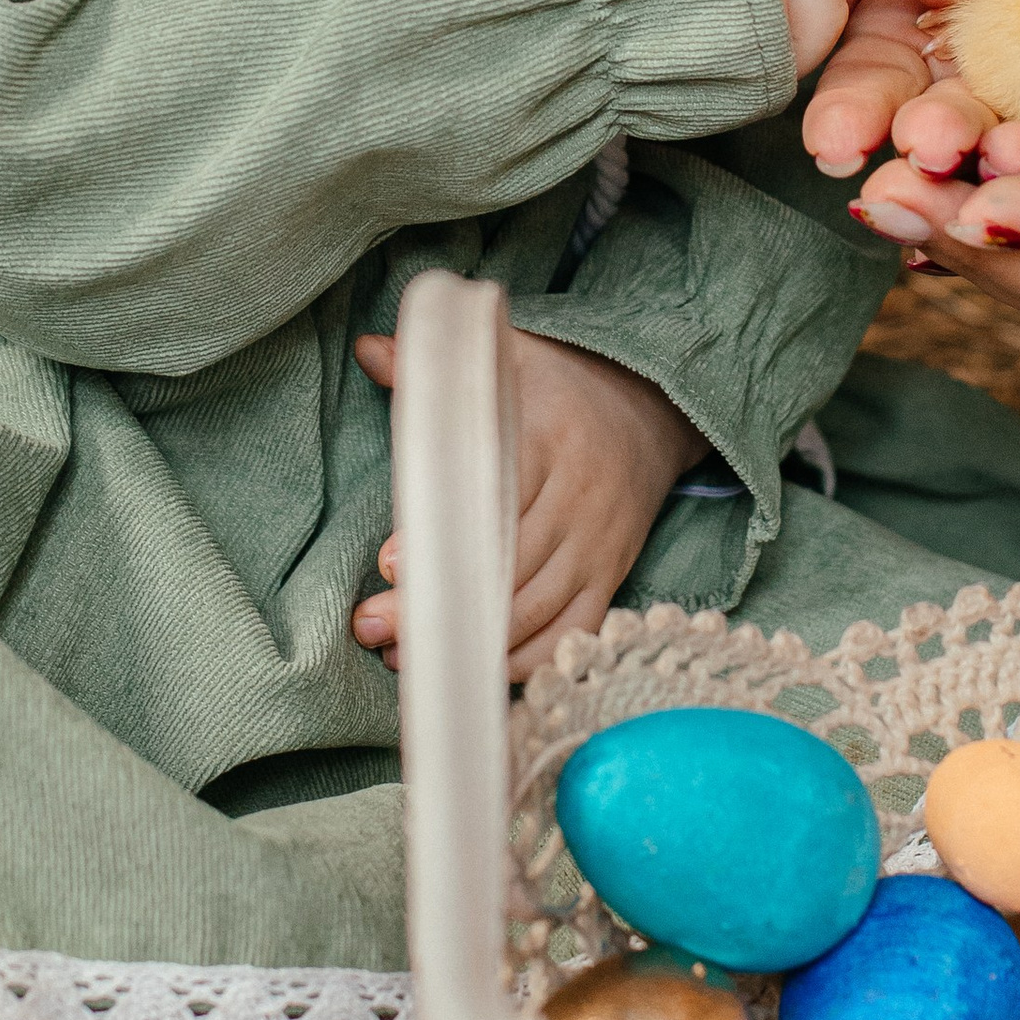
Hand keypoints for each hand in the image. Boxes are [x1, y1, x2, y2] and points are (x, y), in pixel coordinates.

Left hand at [350, 325, 703, 680]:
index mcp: (549, 439)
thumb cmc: (562, 385)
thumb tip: (368, 349)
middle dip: (439, 604)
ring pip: (535, 612)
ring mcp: (598, 545)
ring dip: (470, 643)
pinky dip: (524, 662)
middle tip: (372, 626)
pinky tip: (471, 669)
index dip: (446, 536)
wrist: (652, 410)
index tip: (390, 562)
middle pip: (506, 567)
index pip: (495, 495)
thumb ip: (436, 363)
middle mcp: (579, 498)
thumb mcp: (508, 358)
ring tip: (402, 655)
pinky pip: (570, 634)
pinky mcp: (611, 577)